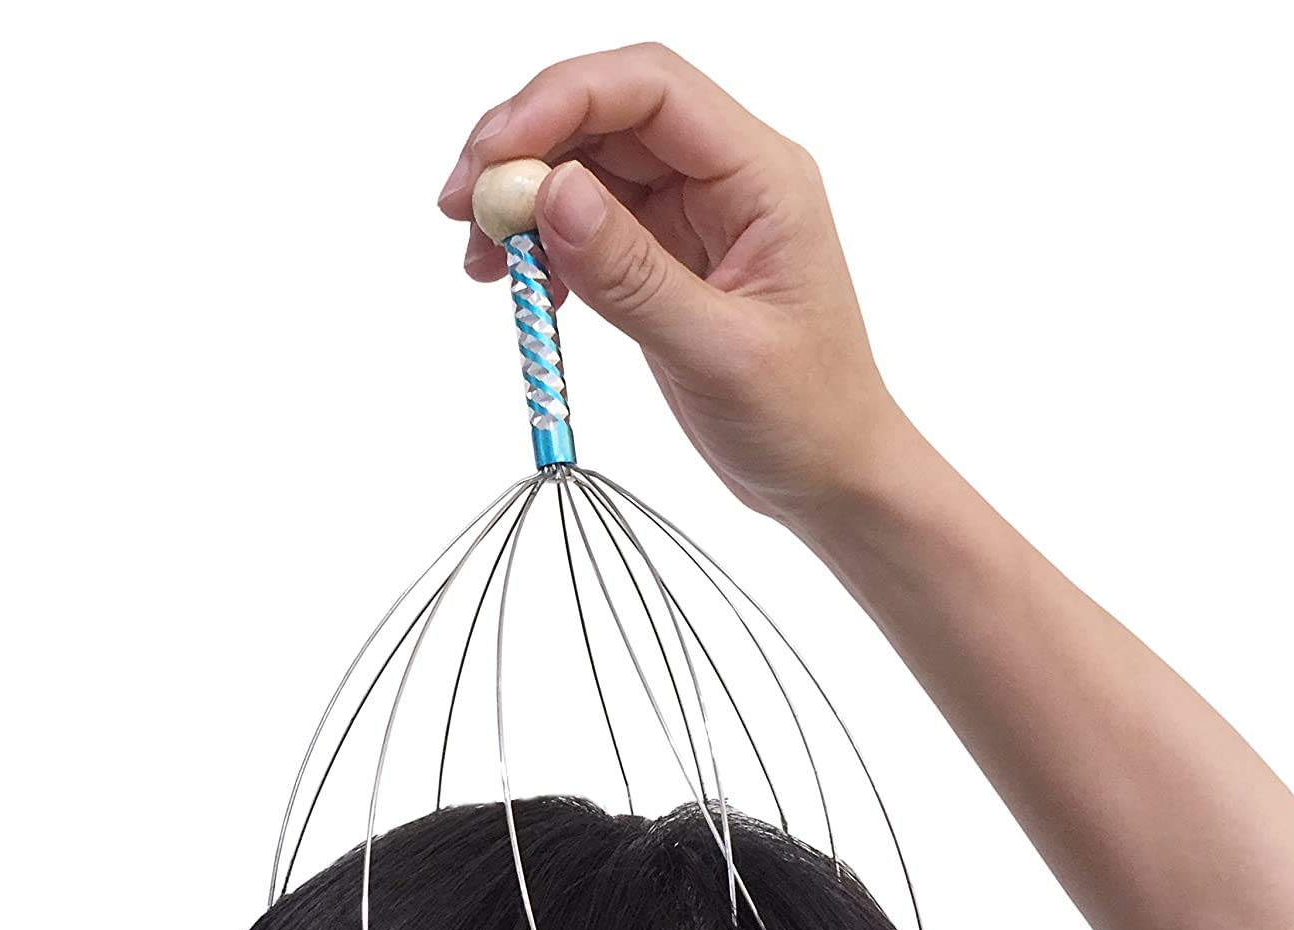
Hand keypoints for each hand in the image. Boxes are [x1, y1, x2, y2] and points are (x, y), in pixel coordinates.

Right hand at [437, 43, 915, 522]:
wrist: (831, 477)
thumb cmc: (806, 419)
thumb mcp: (718, 354)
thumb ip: (633, 274)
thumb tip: (551, 195)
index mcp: (762, 179)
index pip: (650, 89)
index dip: (559, 101)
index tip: (493, 159)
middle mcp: (728, 180)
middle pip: (607, 113)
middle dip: (524, 149)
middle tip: (462, 210)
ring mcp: (695, 215)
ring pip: (589, 166)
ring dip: (524, 200)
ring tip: (484, 262)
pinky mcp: (667, 255)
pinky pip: (590, 221)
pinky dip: (545, 244)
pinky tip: (523, 287)